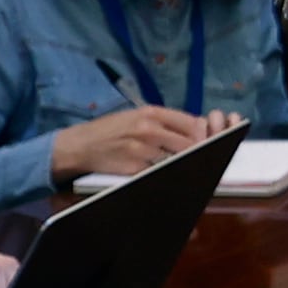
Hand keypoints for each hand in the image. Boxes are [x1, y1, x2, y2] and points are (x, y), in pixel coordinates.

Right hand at [50, 103, 225, 180]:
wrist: (81, 145)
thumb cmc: (111, 129)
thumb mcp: (136, 115)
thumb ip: (163, 121)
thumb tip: (195, 128)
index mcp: (151, 113)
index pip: (190, 123)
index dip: (202, 135)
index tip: (206, 142)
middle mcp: (148, 129)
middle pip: (188, 144)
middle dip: (196, 152)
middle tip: (200, 159)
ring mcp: (142, 150)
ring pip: (175, 160)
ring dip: (179, 164)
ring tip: (179, 166)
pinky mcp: (134, 168)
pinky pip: (158, 173)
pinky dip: (163, 174)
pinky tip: (160, 172)